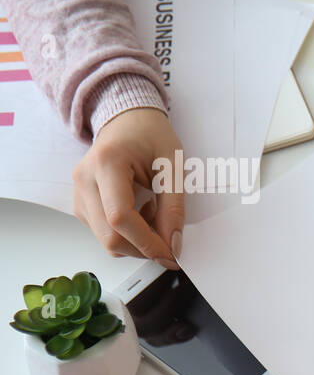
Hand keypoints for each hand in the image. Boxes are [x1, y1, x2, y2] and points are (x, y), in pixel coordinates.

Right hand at [72, 107, 183, 266]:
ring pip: (105, 238)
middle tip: (169, 240)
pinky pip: (102, 232)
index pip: (120, 217)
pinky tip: (140, 212)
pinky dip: (126, 234)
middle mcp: (84, 179)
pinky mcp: (81, 203)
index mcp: (107, 163)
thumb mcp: (174, 166)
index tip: (170, 254)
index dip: (147, 242)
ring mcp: (78, 192)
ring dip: (136, 241)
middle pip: (109, 235)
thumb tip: (172, 245)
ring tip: (154, 214)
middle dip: (143, 247)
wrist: (128, 121)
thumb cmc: (151, 136)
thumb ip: (174, 208)